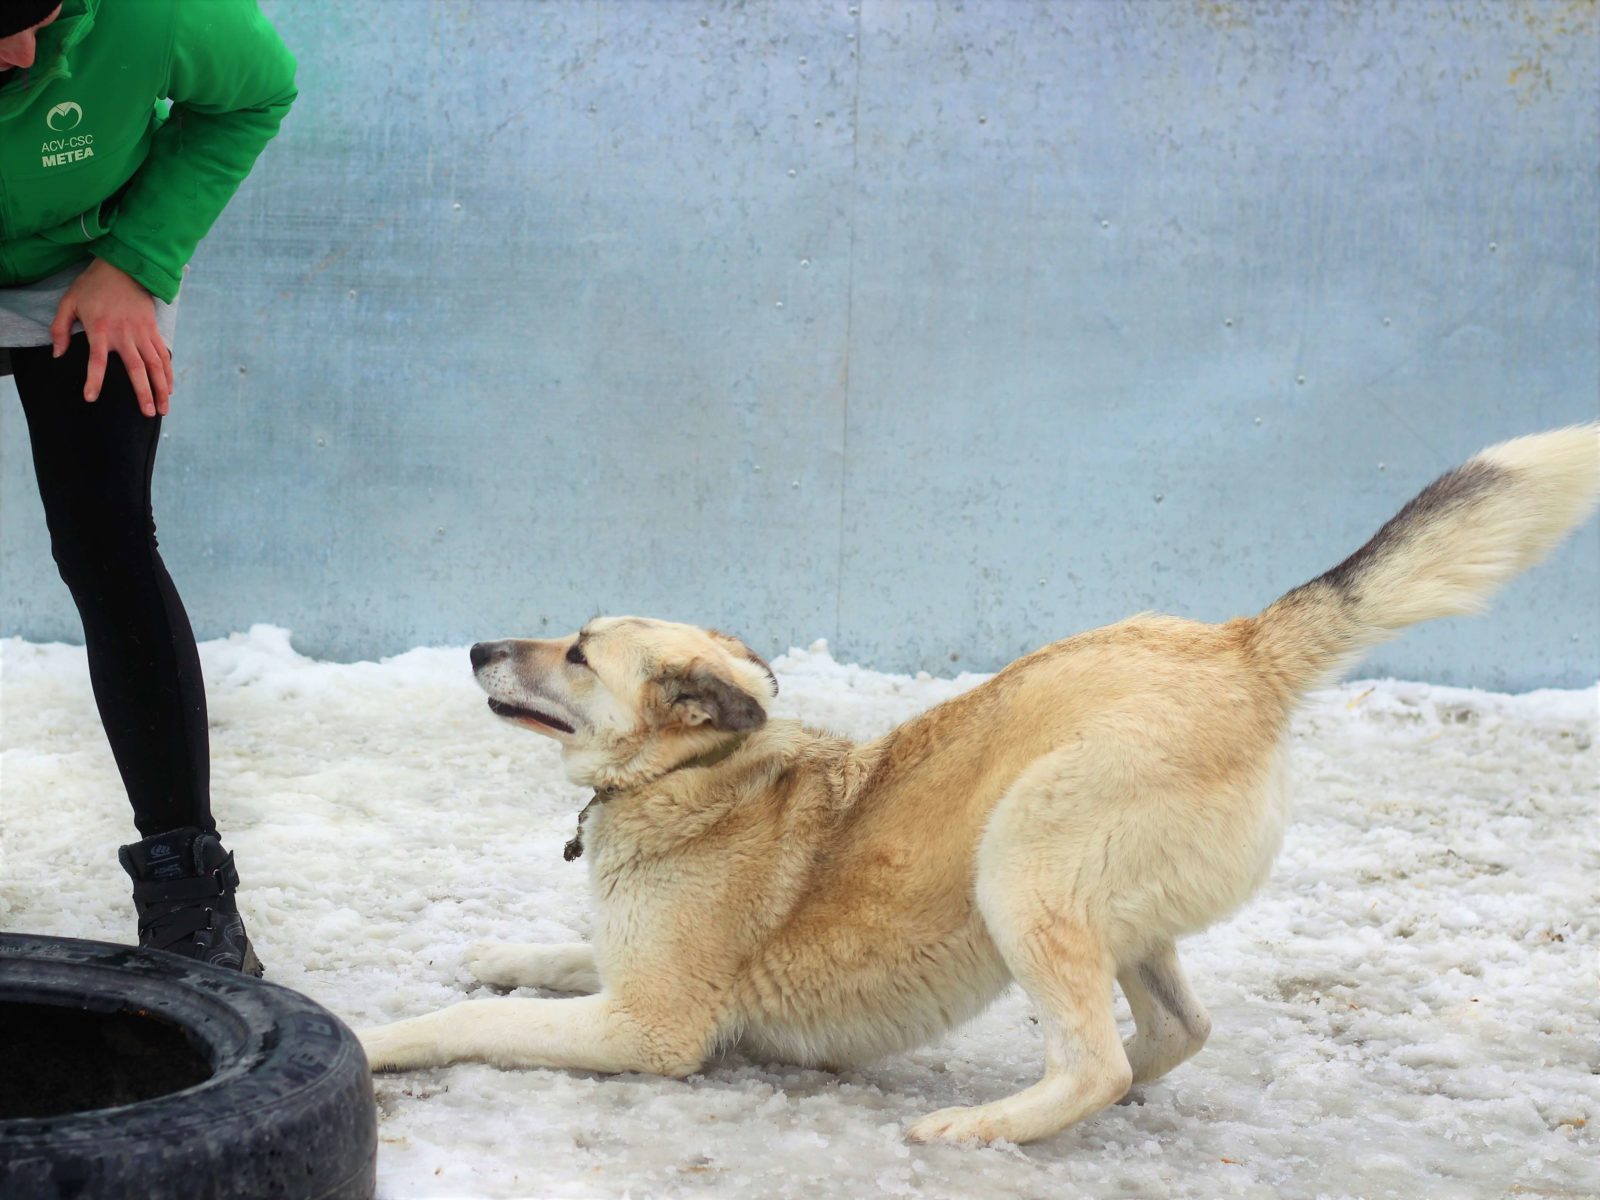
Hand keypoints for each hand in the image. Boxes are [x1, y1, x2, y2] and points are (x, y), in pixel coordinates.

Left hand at [49, 257, 173, 416]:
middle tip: (148, 414)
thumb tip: (58, 355)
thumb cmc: (92, 286)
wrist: (122, 267)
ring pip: (156, 365)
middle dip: (143, 392)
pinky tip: (170, 388)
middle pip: (137, 368)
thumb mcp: (68, 303)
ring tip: (164, 408)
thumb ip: (59, 329)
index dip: (94, 380)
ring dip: (162, 388)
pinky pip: (163, 354)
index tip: (91, 398)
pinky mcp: (153, 329)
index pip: (97, 360)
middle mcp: (124, 334)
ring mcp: (142, 332)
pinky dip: (168, 373)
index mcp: (100, 329)